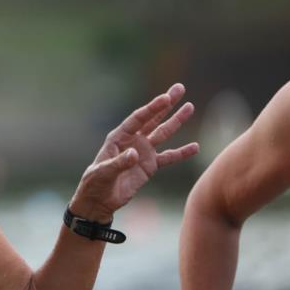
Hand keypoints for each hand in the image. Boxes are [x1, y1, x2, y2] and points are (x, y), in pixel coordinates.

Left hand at [71, 83, 198, 221]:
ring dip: (176, 121)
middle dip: (166, 104)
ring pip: (163, 133)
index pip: (138, 119)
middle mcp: (132, 140)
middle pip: (152, 119)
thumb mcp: (103, 173)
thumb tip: (135, 154)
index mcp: (118, 137)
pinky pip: (168, 157)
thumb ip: (119, 163)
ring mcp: (143, 152)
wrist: (99, 200)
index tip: (166, 98)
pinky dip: (181, 153)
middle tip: (179, 88)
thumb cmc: (95, 183)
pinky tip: (195, 147)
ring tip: (190, 107)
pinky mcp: (150, 166)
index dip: (152, 108)